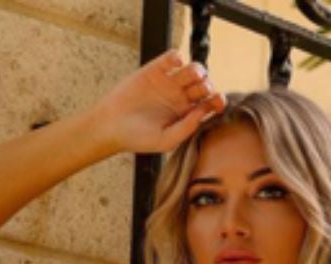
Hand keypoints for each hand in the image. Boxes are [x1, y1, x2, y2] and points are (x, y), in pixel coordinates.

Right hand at [98, 50, 226, 156]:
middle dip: (207, 85)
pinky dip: (177, 57)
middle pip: (202, 86)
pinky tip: (176, 63)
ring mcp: (168, 82)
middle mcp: (179, 98)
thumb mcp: (165, 140)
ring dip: (197, 70)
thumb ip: (186, 128)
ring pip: (191, 70)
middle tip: (204, 89)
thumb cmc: (137, 138)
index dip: (217, 101)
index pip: (207, 105)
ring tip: (192, 75)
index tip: (219, 102)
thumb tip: (204, 112)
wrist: (111, 126)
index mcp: (185, 115)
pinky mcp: (154, 70)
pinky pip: (171, 58)